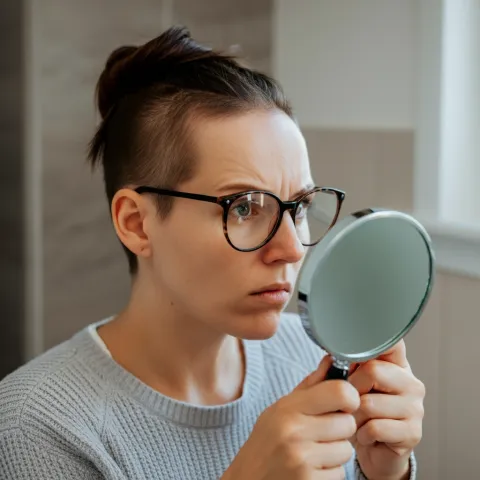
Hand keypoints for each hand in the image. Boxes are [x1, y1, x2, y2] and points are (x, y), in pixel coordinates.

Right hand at [222, 355, 359, 479]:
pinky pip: (340, 473)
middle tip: (320, 432)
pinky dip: (330, 472)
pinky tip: (311, 468)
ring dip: (335, 452)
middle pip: (348, 423)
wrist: (248, 479)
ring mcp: (302, 460)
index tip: (343, 403)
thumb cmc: (267, 441)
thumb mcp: (281, 408)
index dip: (349, 397)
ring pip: (346, 450)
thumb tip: (331, 359)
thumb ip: (310, 386)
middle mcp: (294, 432)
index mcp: (288, 408)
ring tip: (313, 451)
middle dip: (340, 429)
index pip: (340, 392)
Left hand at [349, 340, 424, 479]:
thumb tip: (330, 357)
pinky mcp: (413, 433)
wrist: (374, 452)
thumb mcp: (348, 386)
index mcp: (396, 366)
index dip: (372, 344)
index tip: (356, 355)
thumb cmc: (360, 413)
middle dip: (352, 388)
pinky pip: (375, 427)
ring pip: (369, 403)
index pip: (392, 343)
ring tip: (358, 421)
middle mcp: (410, 383)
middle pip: (372, 370)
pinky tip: (366, 436)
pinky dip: (363, 434)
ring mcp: (415, 408)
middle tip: (351, 401)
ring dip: (355, 416)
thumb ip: (341, 367)